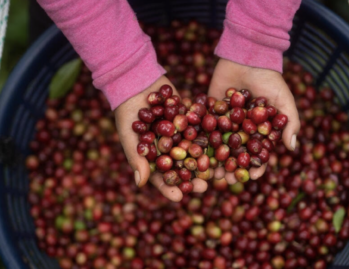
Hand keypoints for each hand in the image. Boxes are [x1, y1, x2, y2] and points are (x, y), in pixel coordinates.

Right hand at [115, 76, 207, 201]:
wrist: (136, 81)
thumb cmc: (127, 111)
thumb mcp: (129, 135)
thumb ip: (136, 158)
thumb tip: (140, 184)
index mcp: (153, 156)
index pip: (161, 177)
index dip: (170, 188)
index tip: (179, 198)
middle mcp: (169, 147)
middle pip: (182, 167)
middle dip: (192, 178)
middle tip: (204, 186)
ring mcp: (180, 133)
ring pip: (195, 151)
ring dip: (205, 161)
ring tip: (217, 170)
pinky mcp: (190, 118)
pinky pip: (201, 129)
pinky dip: (210, 137)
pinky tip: (222, 145)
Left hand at [208, 59, 299, 181]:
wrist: (247, 56)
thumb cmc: (269, 79)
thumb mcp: (284, 100)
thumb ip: (290, 123)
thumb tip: (292, 148)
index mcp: (257, 130)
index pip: (257, 153)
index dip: (256, 165)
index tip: (254, 176)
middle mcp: (239, 129)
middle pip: (234, 154)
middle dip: (230, 168)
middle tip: (225, 180)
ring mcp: (222, 121)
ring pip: (217, 145)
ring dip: (212, 159)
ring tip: (208, 171)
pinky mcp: (208, 111)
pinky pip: (202, 127)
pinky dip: (198, 138)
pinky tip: (194, 150)